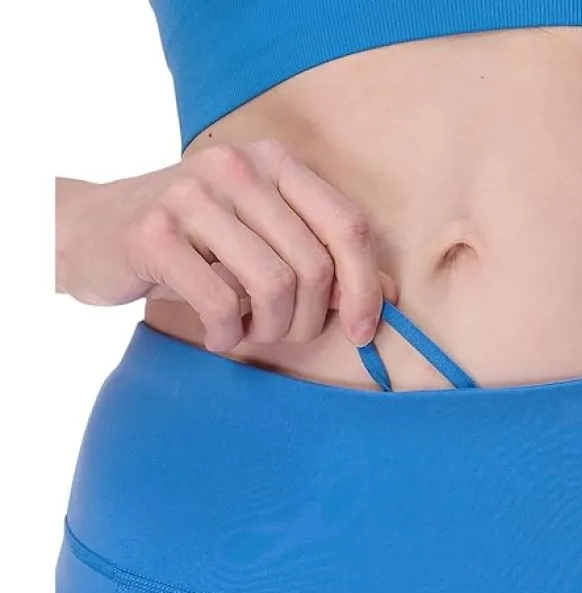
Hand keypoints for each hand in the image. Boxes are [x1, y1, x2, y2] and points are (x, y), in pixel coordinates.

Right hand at [55, 138, 397, 351]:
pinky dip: (225, 334)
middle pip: (313, 267)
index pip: (348, 227)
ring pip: (272, 286)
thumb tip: (387, 296)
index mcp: (274, 163)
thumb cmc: (191, 244)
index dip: (365, 288)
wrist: (88, 231)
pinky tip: (215, 335)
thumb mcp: (259, 238)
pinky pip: (219, 303)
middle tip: (279, 333)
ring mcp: (191, 195)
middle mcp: (236, 167)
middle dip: (307, 320)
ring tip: (246, 332)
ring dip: (267, 329)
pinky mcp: (153, 232)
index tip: (363, 332)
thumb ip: (318, 255)